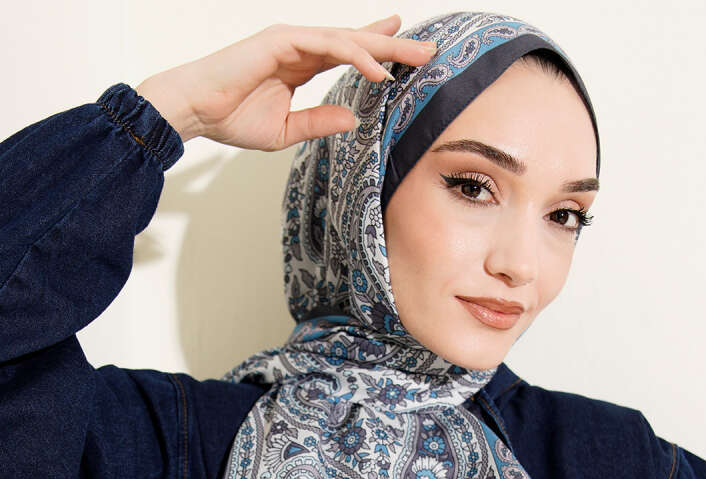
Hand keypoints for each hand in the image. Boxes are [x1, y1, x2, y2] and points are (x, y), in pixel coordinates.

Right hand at [135, 15, 435, 145]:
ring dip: (384, 48)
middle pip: (355, 41)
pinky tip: (378, 68)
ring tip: (416, 56)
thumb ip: (318, 122)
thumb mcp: (285, 130)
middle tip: (429, 50)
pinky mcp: (282, 41)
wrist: (196, 110)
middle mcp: (299, 46)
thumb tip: (353, 121)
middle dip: (393, 46)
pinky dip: (355, 55)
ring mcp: (292, 39)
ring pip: (347, 39)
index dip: (377, 50)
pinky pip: (328, 45)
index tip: (407, 53)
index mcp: (300, 64)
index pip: (347, 52)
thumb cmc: (231, 118)